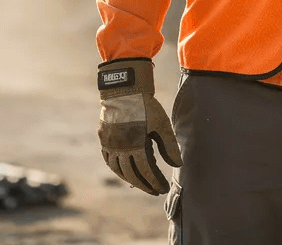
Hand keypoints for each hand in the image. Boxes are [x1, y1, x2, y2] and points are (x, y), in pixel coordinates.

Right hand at [97, 58, 181, 194]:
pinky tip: (124, 171)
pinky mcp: (104, 139)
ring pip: (118, 170)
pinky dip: (116, 168)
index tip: (163, 189)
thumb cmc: (146, 107)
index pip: (146, 172)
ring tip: (141, 184)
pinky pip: (108, 160)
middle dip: (145, 185)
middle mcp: (120, 148)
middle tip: (155, 191)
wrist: (124, 90)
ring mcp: (110, 144)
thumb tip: (177, 165)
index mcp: (135, 146)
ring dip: (130, 179)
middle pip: (132, 175)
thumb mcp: (162, 124)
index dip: (155, 182)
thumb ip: (169, 146)